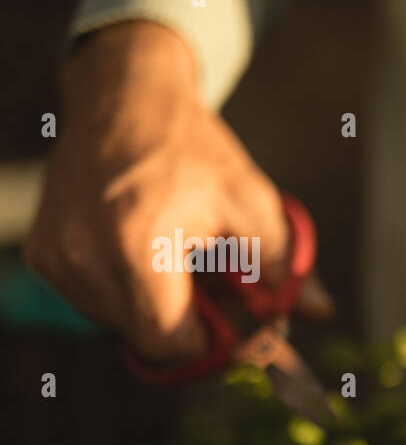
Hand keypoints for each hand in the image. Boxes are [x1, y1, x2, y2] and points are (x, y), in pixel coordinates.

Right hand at [24, 21, 328, 363]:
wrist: (124, 97)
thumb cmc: (194, 151)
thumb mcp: (252, 203)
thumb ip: (286, 266)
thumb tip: (322, 310)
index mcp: (138, 248)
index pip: (173, 343)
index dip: (216, 347)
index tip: (246, 332)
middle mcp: (86, 257)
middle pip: (149, 340)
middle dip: (195, 330)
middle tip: (228, 296)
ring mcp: (57, 257)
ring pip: (121, 325)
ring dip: (162, 311)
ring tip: (189, 264)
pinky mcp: (44, 254)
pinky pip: (95, 302)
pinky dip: (130, 293)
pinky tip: (154, 255)